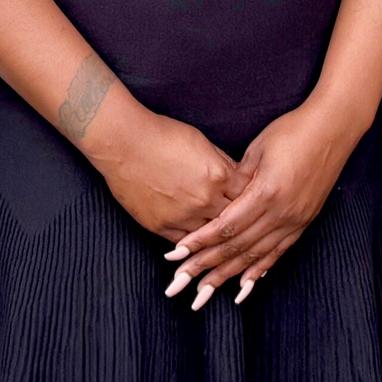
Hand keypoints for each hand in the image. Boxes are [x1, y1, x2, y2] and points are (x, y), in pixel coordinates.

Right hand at [87, 101, 243, 248]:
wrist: (124, 142)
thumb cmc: (162, 135)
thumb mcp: (202, 142)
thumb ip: (222, 163)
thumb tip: (237, 176)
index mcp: (218, 176)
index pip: (248, 196)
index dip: (254, 200)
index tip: (257, 204)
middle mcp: (204, 200)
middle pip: (233, 220)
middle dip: (240, 223)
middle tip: (247, 229)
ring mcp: (182, 216)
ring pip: (210, 237)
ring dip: (217, 238)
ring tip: (226, 243)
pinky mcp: (160, 226)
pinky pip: (184, 243)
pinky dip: (193, 244)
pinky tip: (199, 246)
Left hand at [166, 96, 363, 305]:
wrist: (333, 129)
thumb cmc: (292, 132)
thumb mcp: (258, 150)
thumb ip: (238, 179)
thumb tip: (218, 201)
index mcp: (266, 193)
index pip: (225, 226)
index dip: (200, 242)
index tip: (176, 255)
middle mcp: (281, 213)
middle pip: (237, 246)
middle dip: (206, 266)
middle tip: (180, 283)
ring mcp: (295, 220)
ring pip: (256, 256)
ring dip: (228, 275)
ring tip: (205, 293)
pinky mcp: (304, 222)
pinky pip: (278, 253)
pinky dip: (259, 270)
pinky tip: (245, 286)